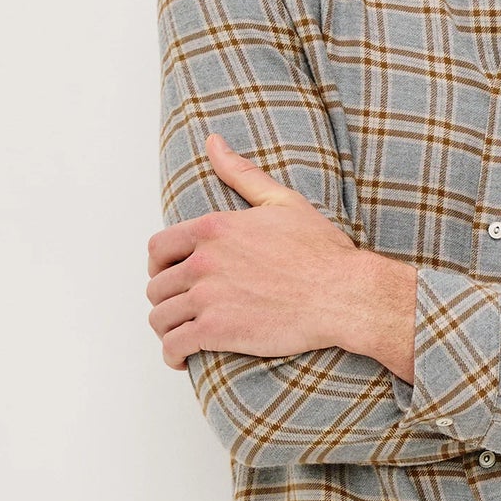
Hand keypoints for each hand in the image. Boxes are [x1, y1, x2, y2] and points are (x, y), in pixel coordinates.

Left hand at [146, 134, 359, 368]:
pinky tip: (183, 359)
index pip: (158, 247)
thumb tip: (212, 142)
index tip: (169, 277)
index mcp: (213, 228)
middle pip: (157, 286)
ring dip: (167, 329)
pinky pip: (175, 344)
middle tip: (181, 310)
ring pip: (161, 317)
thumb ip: (240, 172)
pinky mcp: (218, 330)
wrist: (343, 293)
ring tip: (181, 336)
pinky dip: (172, 355)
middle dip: (166, 300)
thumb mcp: (280, 201)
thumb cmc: (320, 251)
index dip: (158, 266)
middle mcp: (204, 260)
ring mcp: (208, 296)